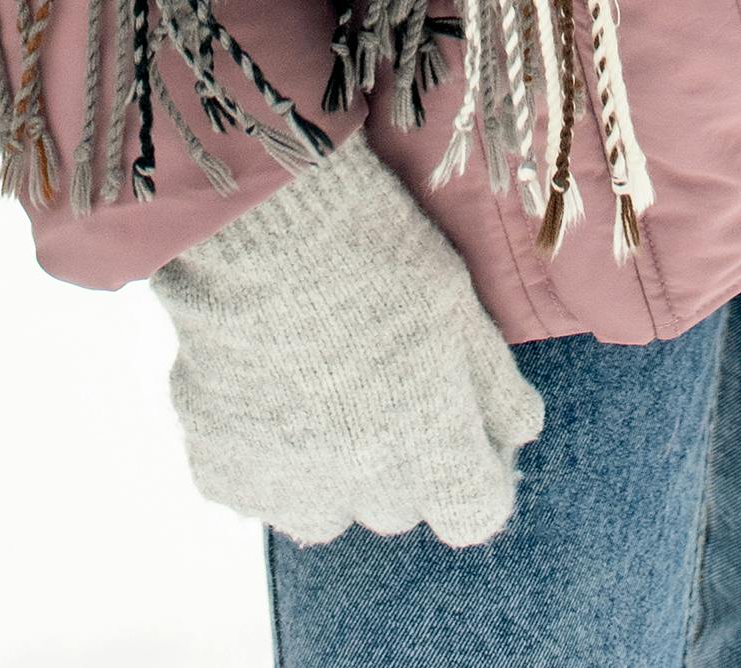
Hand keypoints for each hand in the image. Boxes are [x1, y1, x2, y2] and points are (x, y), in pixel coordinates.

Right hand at [157, 137, 543, 549]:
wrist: (262, 226)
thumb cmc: (375, 255)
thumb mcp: (460, 310)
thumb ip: (497, 391)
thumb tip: (517, 434)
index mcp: (433, 455)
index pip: (474, 512)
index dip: (473, 471)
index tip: (463, 431)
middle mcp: (363, 492)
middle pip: (398, 505)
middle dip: (399, 458)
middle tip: (377, 379)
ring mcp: (288, 490)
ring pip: (324, 508)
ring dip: (329, 467)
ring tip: (315, 384)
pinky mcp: (223, 472)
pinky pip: (256, 482)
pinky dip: (263, 447)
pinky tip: (263, 380)